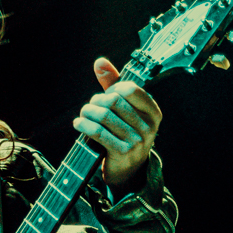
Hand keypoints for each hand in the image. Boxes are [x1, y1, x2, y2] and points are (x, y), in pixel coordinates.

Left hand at [73, 57, 161, 188]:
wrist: (127, 170)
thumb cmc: (124, 133)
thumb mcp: (125, 110)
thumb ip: (113, 84)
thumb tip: (100, 62)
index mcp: (153, 112)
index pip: (130, 89)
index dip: (112, 89)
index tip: (105, 96)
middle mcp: (149, 126)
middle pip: (114, 101)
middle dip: (96, 101)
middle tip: (89, 107)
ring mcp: (137, 140)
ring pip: (104, 116)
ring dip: (87, 112)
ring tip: (82, 114)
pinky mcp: (123, 152)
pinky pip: (98, 132)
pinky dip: (84, 126)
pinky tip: (78, 124)